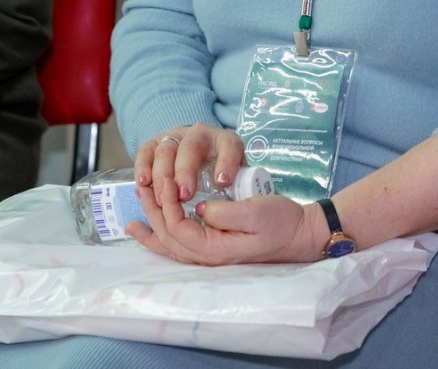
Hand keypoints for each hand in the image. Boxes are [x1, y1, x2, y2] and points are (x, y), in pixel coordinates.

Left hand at [126, 190, 327, 265]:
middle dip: (152, 209)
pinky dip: (156, 237)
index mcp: (215, 249)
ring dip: (150, 220)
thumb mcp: (255, 212)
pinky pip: (177, 245)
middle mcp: (207, 257)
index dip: (166, 203)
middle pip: (167, 236)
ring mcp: (208, 255)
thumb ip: (224, 212)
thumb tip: (200, 210)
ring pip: (168, 243)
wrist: (299, 235)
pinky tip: (142, 227)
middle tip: (143, 183)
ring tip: (138, 200)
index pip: (177, 228)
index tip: (167, 179)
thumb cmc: (281, 221)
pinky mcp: (211, 248)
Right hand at [133, 123, 245, 212]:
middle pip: (191, 147)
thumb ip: (236, 194)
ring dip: (163, 175)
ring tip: (163, 199)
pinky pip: (146, 151)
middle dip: (186, 172)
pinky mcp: (155, 144)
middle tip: (184, 196)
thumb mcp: (236, 182)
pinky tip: (143, 184)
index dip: (226, 163)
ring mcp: (175, 137)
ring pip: (166, 150)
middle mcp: (199, 135)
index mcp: (225, 142)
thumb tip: (233, 215)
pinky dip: (142, 167)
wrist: (202, 158)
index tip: (222, 182)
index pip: (229, 146)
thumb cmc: (221, 177)